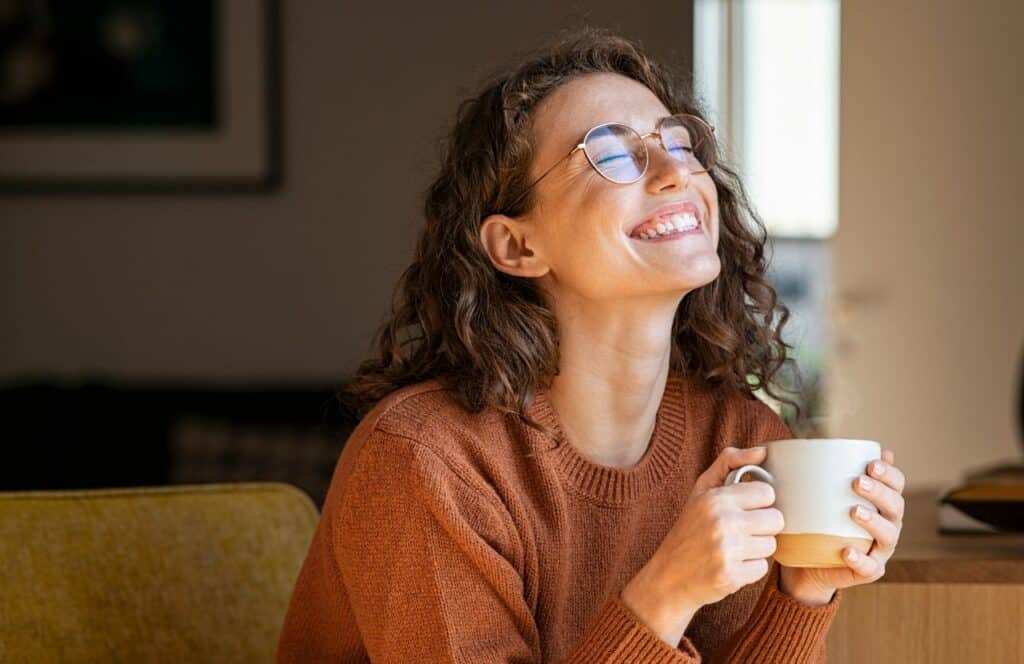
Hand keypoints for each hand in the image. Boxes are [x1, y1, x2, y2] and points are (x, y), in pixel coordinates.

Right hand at [622, 446, 783, 644]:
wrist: (667, 577)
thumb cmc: (688, 530)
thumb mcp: (701, 491)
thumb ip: (729, 463)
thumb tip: (763, 451)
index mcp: (715, 498)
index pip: (767, 493)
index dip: (759, 502)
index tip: (745, 509)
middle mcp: (722, 522)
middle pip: (776, 519)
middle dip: (762, 527)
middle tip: (741, 531)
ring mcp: (726, 550)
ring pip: (771, 545)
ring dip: (756, 549)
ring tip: (734, 549)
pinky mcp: (731, 576)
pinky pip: (762, 568)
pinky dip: (749, 569)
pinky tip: (731, 565)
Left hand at [779, 449, 904, 602]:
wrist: (808, 562)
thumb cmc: (817, 520)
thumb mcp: (818, 494)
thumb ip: (823, 472)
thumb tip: (812, 445)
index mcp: (881, 503)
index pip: (896, 484)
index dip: (890, 473)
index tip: (871, 463)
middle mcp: (887, 524)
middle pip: (896, 506)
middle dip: (880, 492)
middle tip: (858, 482)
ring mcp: (880, 550)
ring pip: (888, 535)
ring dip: (874, 521)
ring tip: (854, 511)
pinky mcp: (868, 571)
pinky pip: (870, 567)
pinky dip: (860, 559)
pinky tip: (847, 551)